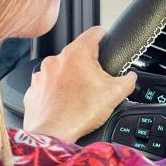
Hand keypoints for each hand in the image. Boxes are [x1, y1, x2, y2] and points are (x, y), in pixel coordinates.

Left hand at [21, 26, 136, 142]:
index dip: (104, 35)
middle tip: (97, 84)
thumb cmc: (79, 113)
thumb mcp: (115, 94)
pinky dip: (56, 92)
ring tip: (80, 97)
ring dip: (71, 79)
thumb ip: (128, 80)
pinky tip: (65, 104)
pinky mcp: (33, 90)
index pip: (94, 32)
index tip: (106, 39)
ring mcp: (41, 75)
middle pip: (78, 54)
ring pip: (62, 70)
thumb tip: (131, 77)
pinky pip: (48, 86)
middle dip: (88, 66)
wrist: (53, 133)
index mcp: (77, 54)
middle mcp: (56, 60)